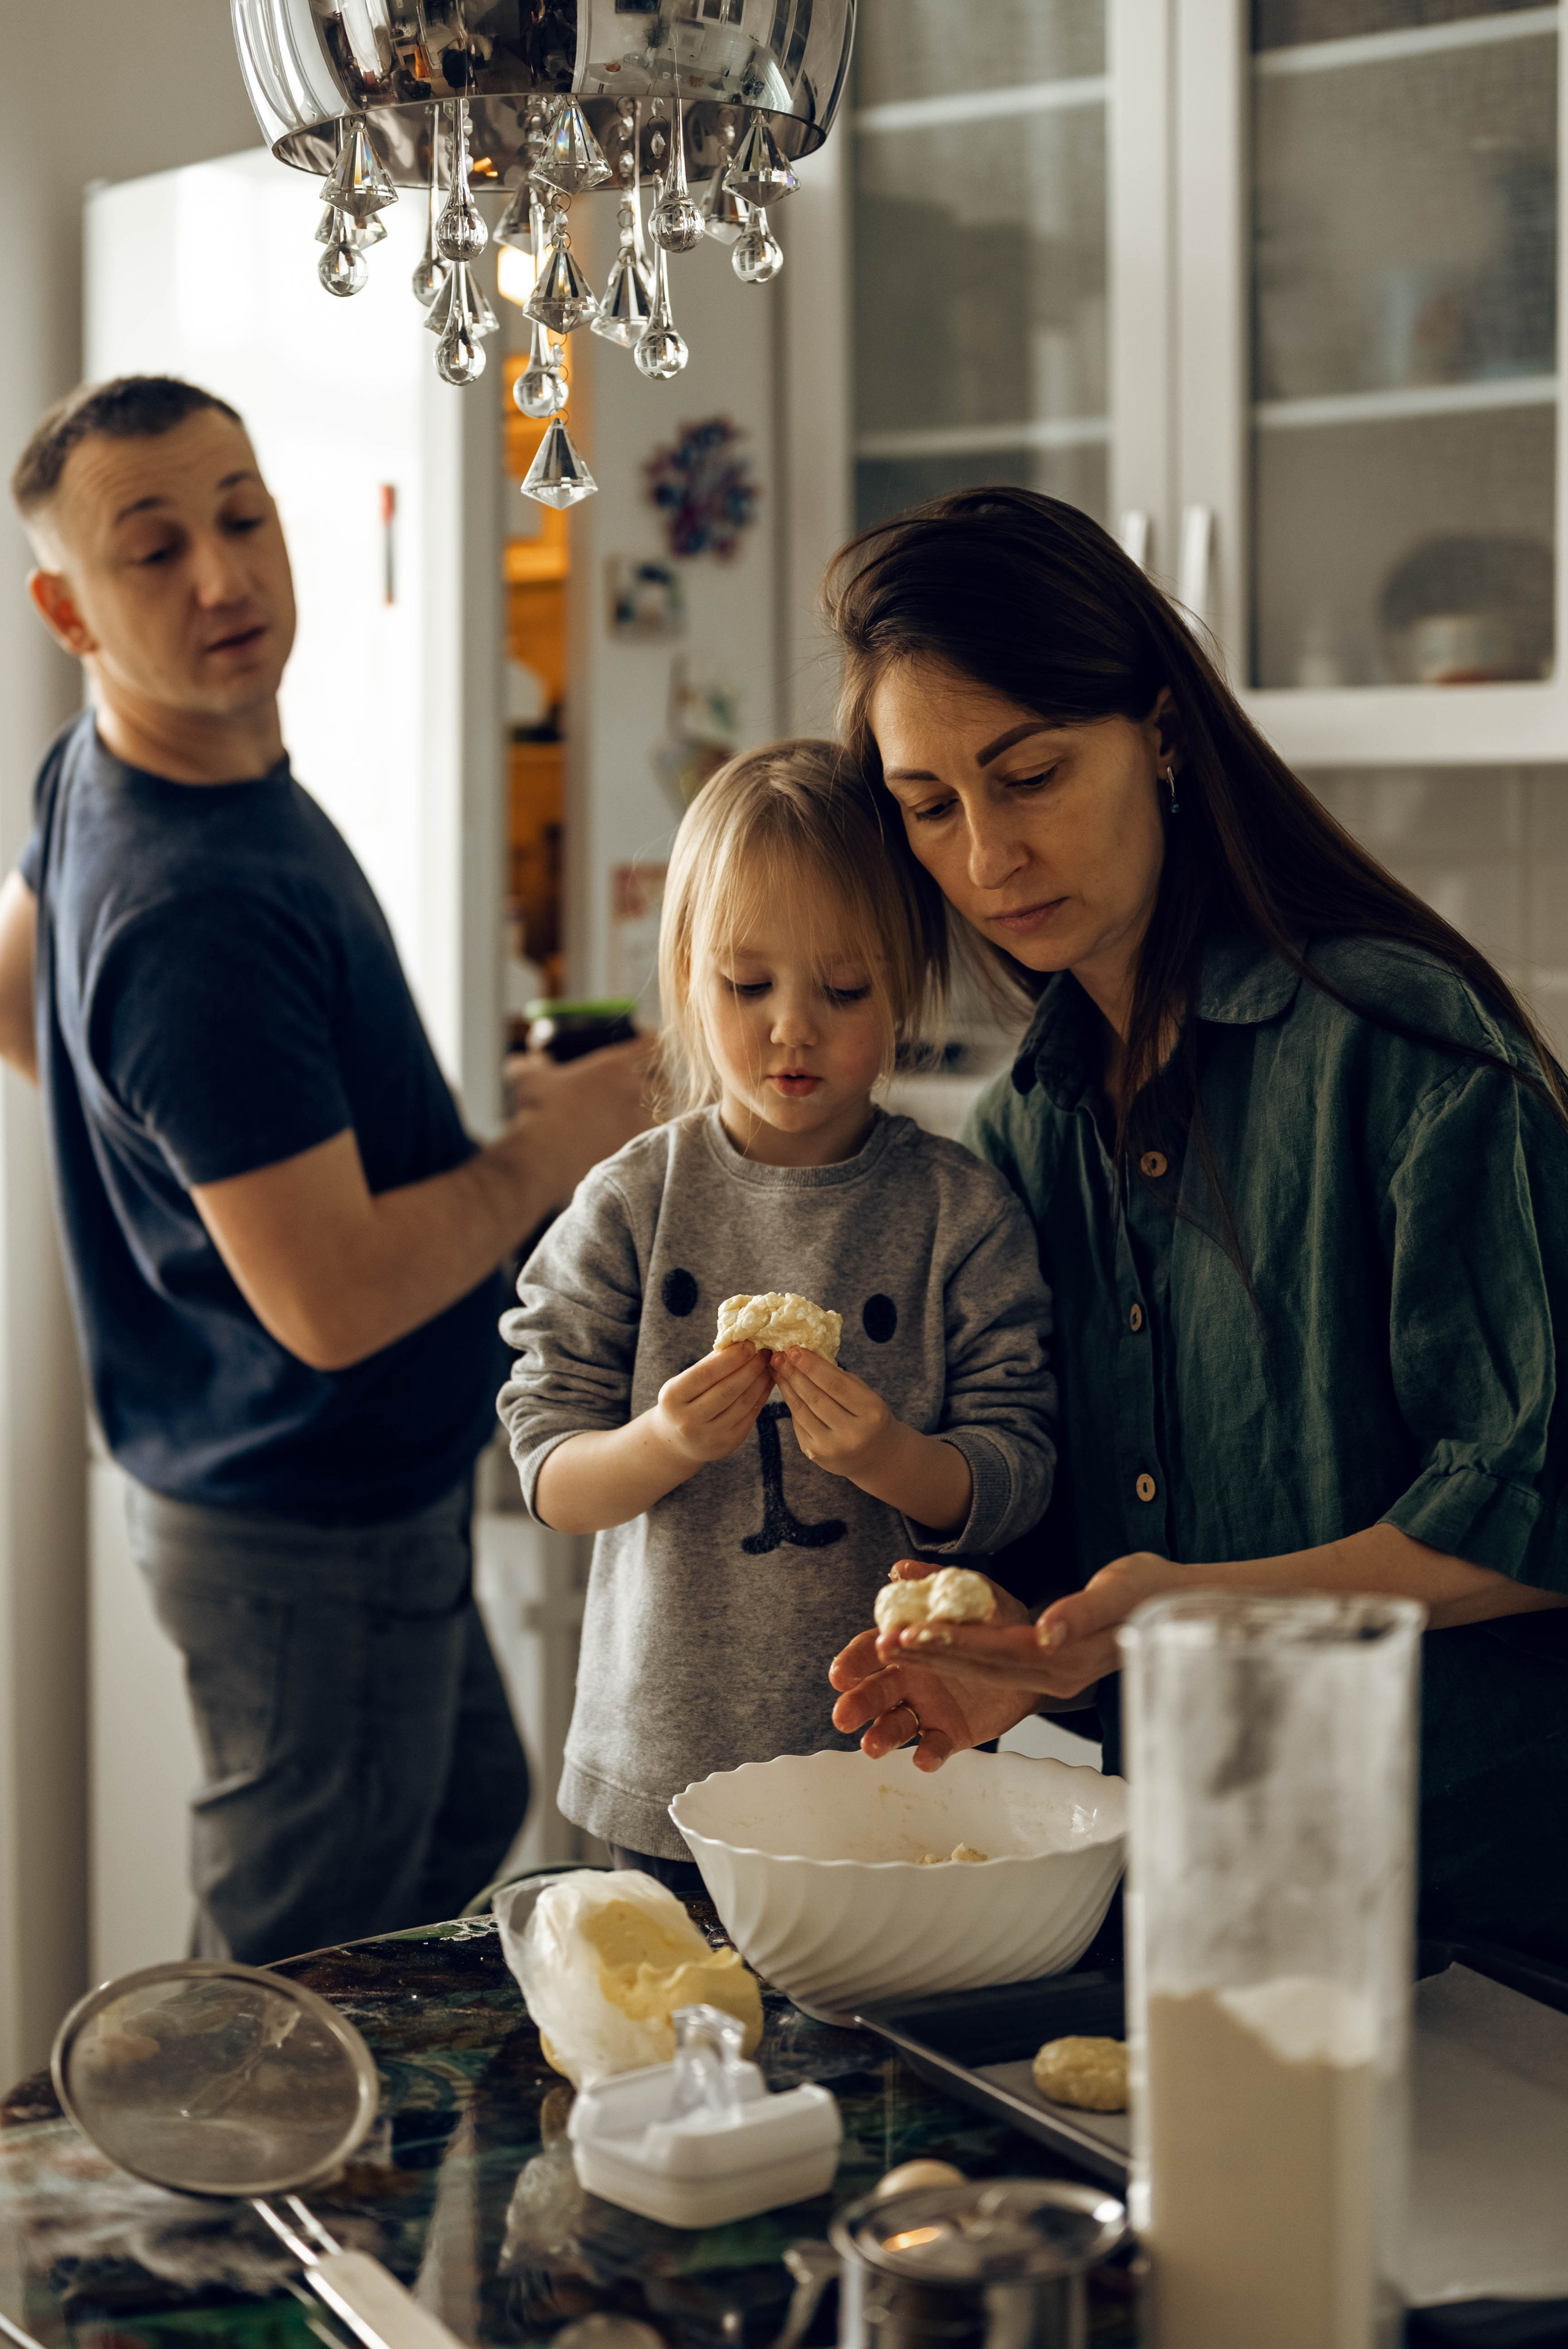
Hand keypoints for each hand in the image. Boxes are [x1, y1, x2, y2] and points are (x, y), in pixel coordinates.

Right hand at [502, 1038, 654, 1204]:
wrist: (544, 1155)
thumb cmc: (537, 1112)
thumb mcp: (528, 1079)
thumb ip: (527, 1065)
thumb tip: (520, 1061)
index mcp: (614, 1065)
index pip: (653, 1044)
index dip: (652, 1044)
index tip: (646, 1048)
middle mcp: (634, 1088)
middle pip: (667, 1076)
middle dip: (660, 1078)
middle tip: (650, 1083)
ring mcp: (639, 1118)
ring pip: (668, 1107)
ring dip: (660, 1107)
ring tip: (647, 1112)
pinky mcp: (638, 1145)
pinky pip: (659, 1136)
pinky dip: (654, 1134)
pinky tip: (643, 1138)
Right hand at [651, 1344, 772, 1469]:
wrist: (677, 1441)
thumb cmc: (682, 1402)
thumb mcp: (683, 1383)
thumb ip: (707, 1365)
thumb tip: (738, 1342)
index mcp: (673, 1398)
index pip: (705, 1374)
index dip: (730, 1358)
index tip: (749, 1344)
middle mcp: (688, 1421)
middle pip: (727, 1389)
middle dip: (750, 1368)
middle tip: (764, 1352)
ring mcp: (709, 1436)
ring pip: (742, 1403)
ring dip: (760, 1381)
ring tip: (768, 1365)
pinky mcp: (727, 1444)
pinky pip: (749, 1416)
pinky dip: (761, 1396)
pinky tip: (766, 1383)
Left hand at [772, 1346, 895, 1477]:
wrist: (876, 1456)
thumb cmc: (870, 1417)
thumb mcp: (866, 1395)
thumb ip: (840, 1378)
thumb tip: (806, 1356)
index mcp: (871, 1413)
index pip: (836, 1385)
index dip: (812, 1366)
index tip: (795, 1350)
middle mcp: (852, 1434)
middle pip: (815, 1397)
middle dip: (794, 1373)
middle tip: (779, 1356)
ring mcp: (832, 1447)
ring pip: (802, 1410)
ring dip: (787, 1386)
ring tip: (777, 1368)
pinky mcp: (815, 1454)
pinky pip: (798, 1423)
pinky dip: (791, 1403)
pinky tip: (785, 1387)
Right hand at [829, 1565, 1036, 1770]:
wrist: (1035, 1656)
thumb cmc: (993, 1620)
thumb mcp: (970, 1593)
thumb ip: (936, 1581)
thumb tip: (901, 1570)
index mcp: (906, 1644)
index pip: (870, 1651)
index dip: (852, 1663)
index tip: (840, 1675)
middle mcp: (908, 1679)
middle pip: (874, 1693)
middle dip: (856, 1704)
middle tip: (842, 1717)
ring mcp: (926, 1708)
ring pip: (895, 1725)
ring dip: (881, 1735)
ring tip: (871, 1746)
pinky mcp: (949, 1732)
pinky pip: (934, 1746)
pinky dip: (927, 1754)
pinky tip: (924, 1759)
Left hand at [884, 1550, 1190, 1701]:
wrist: (1174, 1606)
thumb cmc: (1150, 1592)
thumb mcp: (1121, 1592)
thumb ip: (1083, 1614)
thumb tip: (1048, 1633)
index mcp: (1067, 1660)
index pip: (997, 1653)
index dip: (951, 1645)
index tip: (909, 1637)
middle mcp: (1053, 1674)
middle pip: (980, 1668)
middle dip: (929, 1657)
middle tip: (881, 1645)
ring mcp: (1050, 1674)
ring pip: (982, 1670)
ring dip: (937, 1658)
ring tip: (893, 1647)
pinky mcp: (1047, 1665)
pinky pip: (995, 1665)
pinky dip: (959, 1654)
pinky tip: (930, 1645)